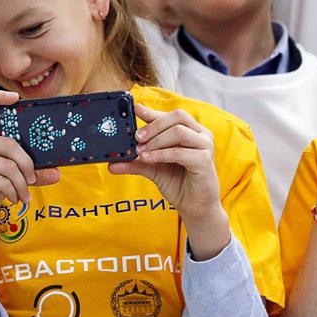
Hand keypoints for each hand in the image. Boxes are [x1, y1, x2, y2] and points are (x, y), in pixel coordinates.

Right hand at [0, 91, 59, 258]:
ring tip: (23, 195)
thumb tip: (57, 173)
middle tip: (32, 179)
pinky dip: (13, 192)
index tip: (15, 96)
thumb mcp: (12, 176)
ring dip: (21, 185)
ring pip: (9, 166)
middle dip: (27, 165)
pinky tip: (13, 199)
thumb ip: (33, 171)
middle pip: (11, 145)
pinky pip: (3, 180)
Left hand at [110, 104, 228, 258]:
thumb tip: (112, 163)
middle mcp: (200, 134)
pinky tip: (148, 159)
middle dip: (153, 125)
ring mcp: (204, 146)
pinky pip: (180, 152)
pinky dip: (161, 153)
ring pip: (178, 131)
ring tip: (141, 152)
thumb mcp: (153, 169)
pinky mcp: (205, 161)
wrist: (195, 207)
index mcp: (190, 130)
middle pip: (177, 116)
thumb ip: (135, 163)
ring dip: (156, 140)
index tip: (134, 109)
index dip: (152, 112)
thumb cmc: (179, 183)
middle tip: (136, 137)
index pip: (170, 115)